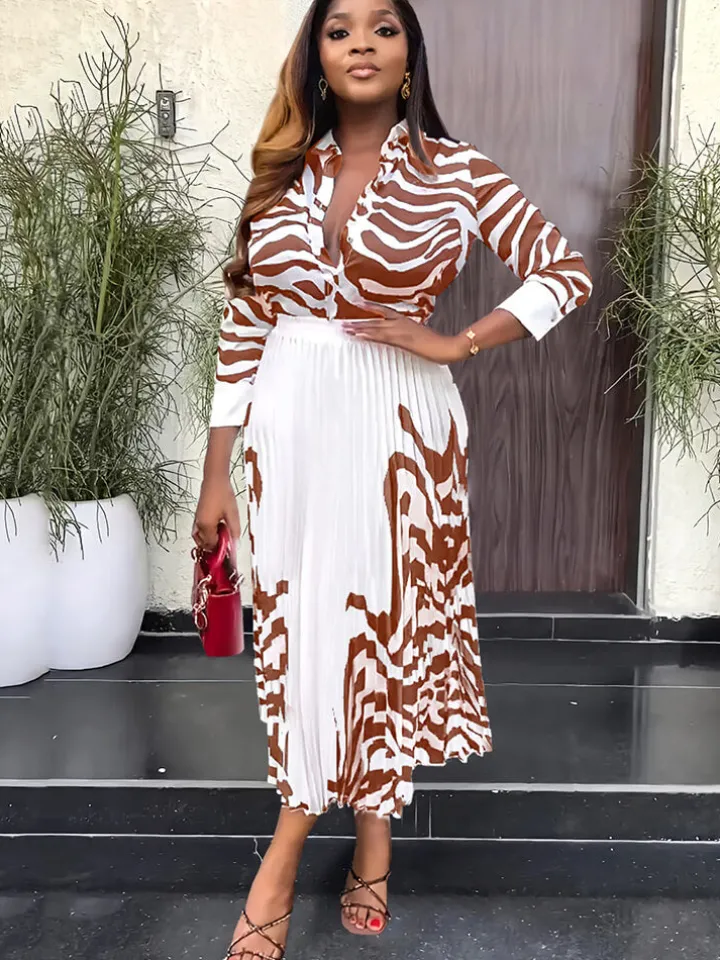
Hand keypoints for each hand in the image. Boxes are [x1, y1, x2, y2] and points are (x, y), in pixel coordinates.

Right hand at [192, 475, 240, 551]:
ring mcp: (197, 520)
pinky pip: (199, 531)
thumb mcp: (233, 514)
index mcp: (206, 525)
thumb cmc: (222, 493)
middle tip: (226, 541)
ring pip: (200, 539)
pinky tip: (217, 529)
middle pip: (204, 544)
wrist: (215, 480)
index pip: (212, 545)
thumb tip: (235, 543)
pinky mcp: (198, 516)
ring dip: (210, 541)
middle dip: (215, 546)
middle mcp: (199, 524)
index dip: (221, 549)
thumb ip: (234, 530)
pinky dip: (206, 534)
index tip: (229, 549)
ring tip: (222, 535)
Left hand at [343, 308, 467, 363]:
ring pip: (374, 328)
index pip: (385, 311)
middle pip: (375, 321)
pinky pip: (381, 337)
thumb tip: (406, 337)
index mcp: (406, 321)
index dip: (371, 308)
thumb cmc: (439, 344)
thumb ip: (413, 335)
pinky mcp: (401, 340)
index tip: (358, 304)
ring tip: (344, 329)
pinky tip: (358, 335)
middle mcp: (401, 323)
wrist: (448, 346)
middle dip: (358, 322)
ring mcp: (400, 331)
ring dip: (358, 329)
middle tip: (341, 324)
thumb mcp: (423, 337)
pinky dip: (368, 335)